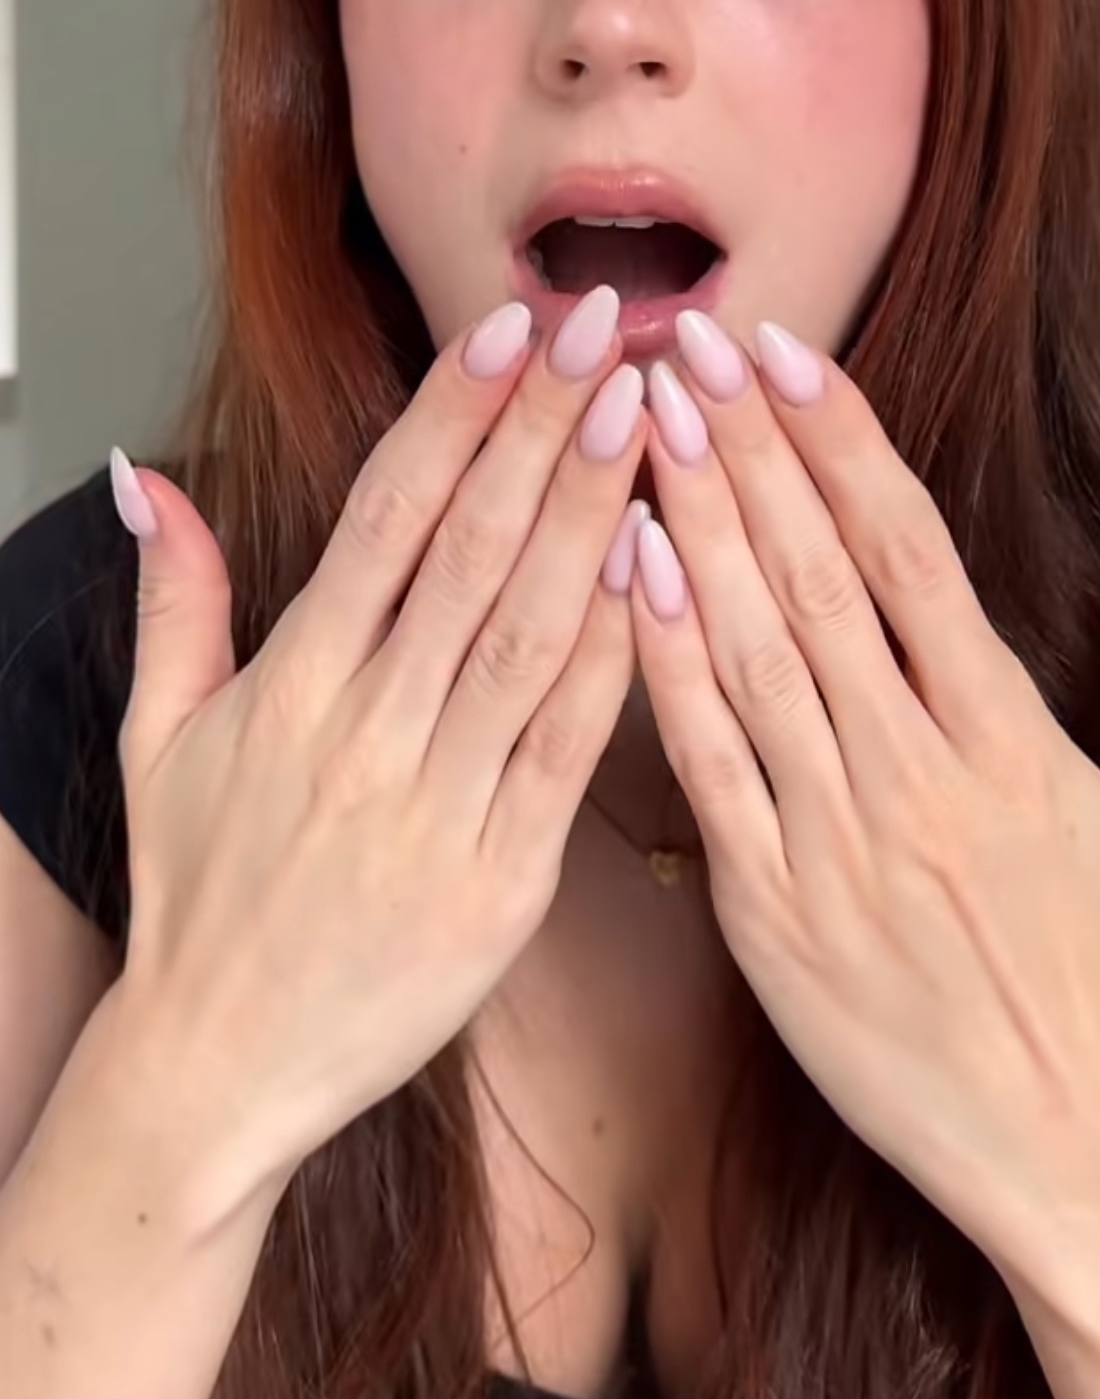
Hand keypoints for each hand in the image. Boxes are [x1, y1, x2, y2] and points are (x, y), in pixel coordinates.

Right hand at [106, 284, 647, 1224]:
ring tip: (644, 417)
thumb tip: (142, 479)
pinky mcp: (503, 880)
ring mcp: (441, 807)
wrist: (221, 1069)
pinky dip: (612, 655)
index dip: (452, 414)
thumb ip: (175, 601)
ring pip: (528, 633)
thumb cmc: (197, 898)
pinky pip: (569, 747)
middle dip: (540, 428)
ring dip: (592, 516)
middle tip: (603, 329)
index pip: (384, 517)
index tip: (510, 329)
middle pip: (469, 552)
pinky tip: (657, 570)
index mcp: (293, 688)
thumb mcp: (159, 741)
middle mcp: (368, 733)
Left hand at [626, 310, 1099, 1284]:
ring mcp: (844, 849)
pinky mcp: (779, 922)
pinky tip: (632, 576)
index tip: (784, 356)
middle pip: (817, 580)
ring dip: (697, 528)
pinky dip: (668, 671)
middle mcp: (924, 777)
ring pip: (754, 656)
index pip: (911, 553)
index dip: (842, 442)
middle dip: (749, 452)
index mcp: (1016, 742)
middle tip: (685, 347)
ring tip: (645, 424)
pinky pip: (711, 774)